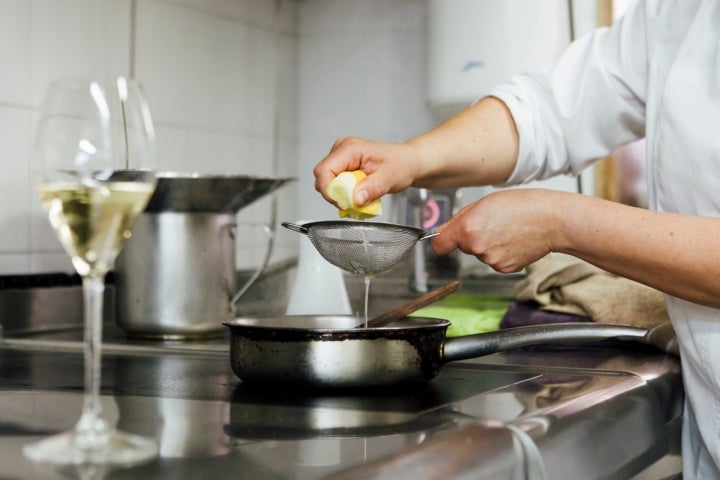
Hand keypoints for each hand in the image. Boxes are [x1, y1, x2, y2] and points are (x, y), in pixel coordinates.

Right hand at [313, 137, 419, 207]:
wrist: (406, 162)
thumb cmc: (400, 165)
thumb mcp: (390, 178)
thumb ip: (372, 189)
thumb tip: (356, 199)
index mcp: (350, 149)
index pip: (324, 171)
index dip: (329, 191)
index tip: (344, 203)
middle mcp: (341, 150)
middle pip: (323, 178)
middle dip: (336, 194)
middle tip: (356, 201)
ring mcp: (340, 157)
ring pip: (327, 182)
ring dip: (341, 195)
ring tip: (361, 195)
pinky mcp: (342, 165)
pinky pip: (334, 183)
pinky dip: (344, 193)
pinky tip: (359, 193)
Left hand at [432, 189, 563, 272]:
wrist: (552, 221)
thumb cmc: (523, 206)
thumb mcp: (484, 202)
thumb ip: (459, 218)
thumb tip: (442, 231)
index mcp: (468, 228)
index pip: (439, 244)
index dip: (442, 239)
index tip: (445, 238)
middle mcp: (476, 247)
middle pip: (462, 246)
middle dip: (471, 236)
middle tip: (491, 222)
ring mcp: (490, 260)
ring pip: (479, 253)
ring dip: (488, 244)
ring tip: (506, 229)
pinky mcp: (504, 268)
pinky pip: (494, 261)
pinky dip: (501, 252)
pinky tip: (513, 241)